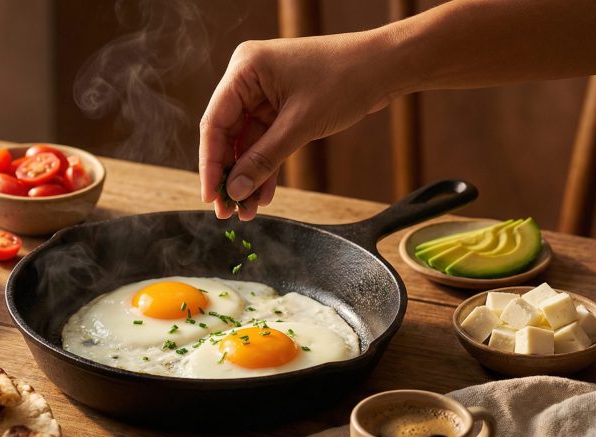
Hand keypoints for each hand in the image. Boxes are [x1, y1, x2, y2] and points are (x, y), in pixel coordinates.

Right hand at [199, 33, 395, 219]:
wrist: (385, 67)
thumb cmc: (345, 79)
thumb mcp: (300, 124)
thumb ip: (264, 159)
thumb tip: (235, 189)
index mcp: (245, 69)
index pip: (214, 123)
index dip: (210, 164)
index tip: (210, 196)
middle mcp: (249, 79)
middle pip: (227, 135)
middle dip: (230, 175)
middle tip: (227, 210)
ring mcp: (264, 93)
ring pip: (246, 143)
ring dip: (248, 176)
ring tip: (247, 210)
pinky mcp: (280, 107)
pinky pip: (265, 142)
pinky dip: (265, 166)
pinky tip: (263, 194)